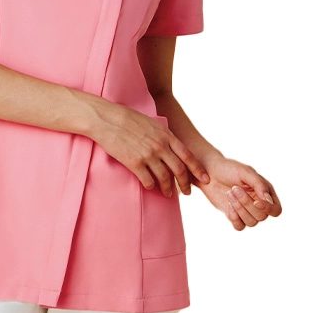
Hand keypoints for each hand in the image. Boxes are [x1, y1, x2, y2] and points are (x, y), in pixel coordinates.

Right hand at [89, 101, 210, 197]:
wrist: (107, 119)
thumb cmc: (127, 119)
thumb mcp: (152, 123)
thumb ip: (163, 135)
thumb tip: (170, 146)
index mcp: (166, 135)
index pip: (188, 156)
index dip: (198, 169)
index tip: (205, 178)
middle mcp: (160, 146)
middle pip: (179, 170)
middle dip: (185, 183)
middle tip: (187, 192)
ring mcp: (148, 155)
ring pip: (164, 178)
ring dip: (168, 188)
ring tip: (168, 193)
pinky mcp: (135, 163)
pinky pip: (148, 180)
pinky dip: (151, 186)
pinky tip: (151, 187)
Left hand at [198, 154, 281, 230]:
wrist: (209, 172)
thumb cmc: (230, 169)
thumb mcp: (246, 172)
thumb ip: (259, 185)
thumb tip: (268, 200)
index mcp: (265, 192)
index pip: (276, 209)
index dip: (268, 209)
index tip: (256, 202)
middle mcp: (258, 203)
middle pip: (262, 216)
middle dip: (247, 204)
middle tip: (234, 189)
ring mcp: (246, 211)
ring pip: (252, 223)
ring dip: (240, 210)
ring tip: (230, 193)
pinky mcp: (234, 216)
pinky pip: (240, 226)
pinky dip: (234, 218)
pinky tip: (228, 205)